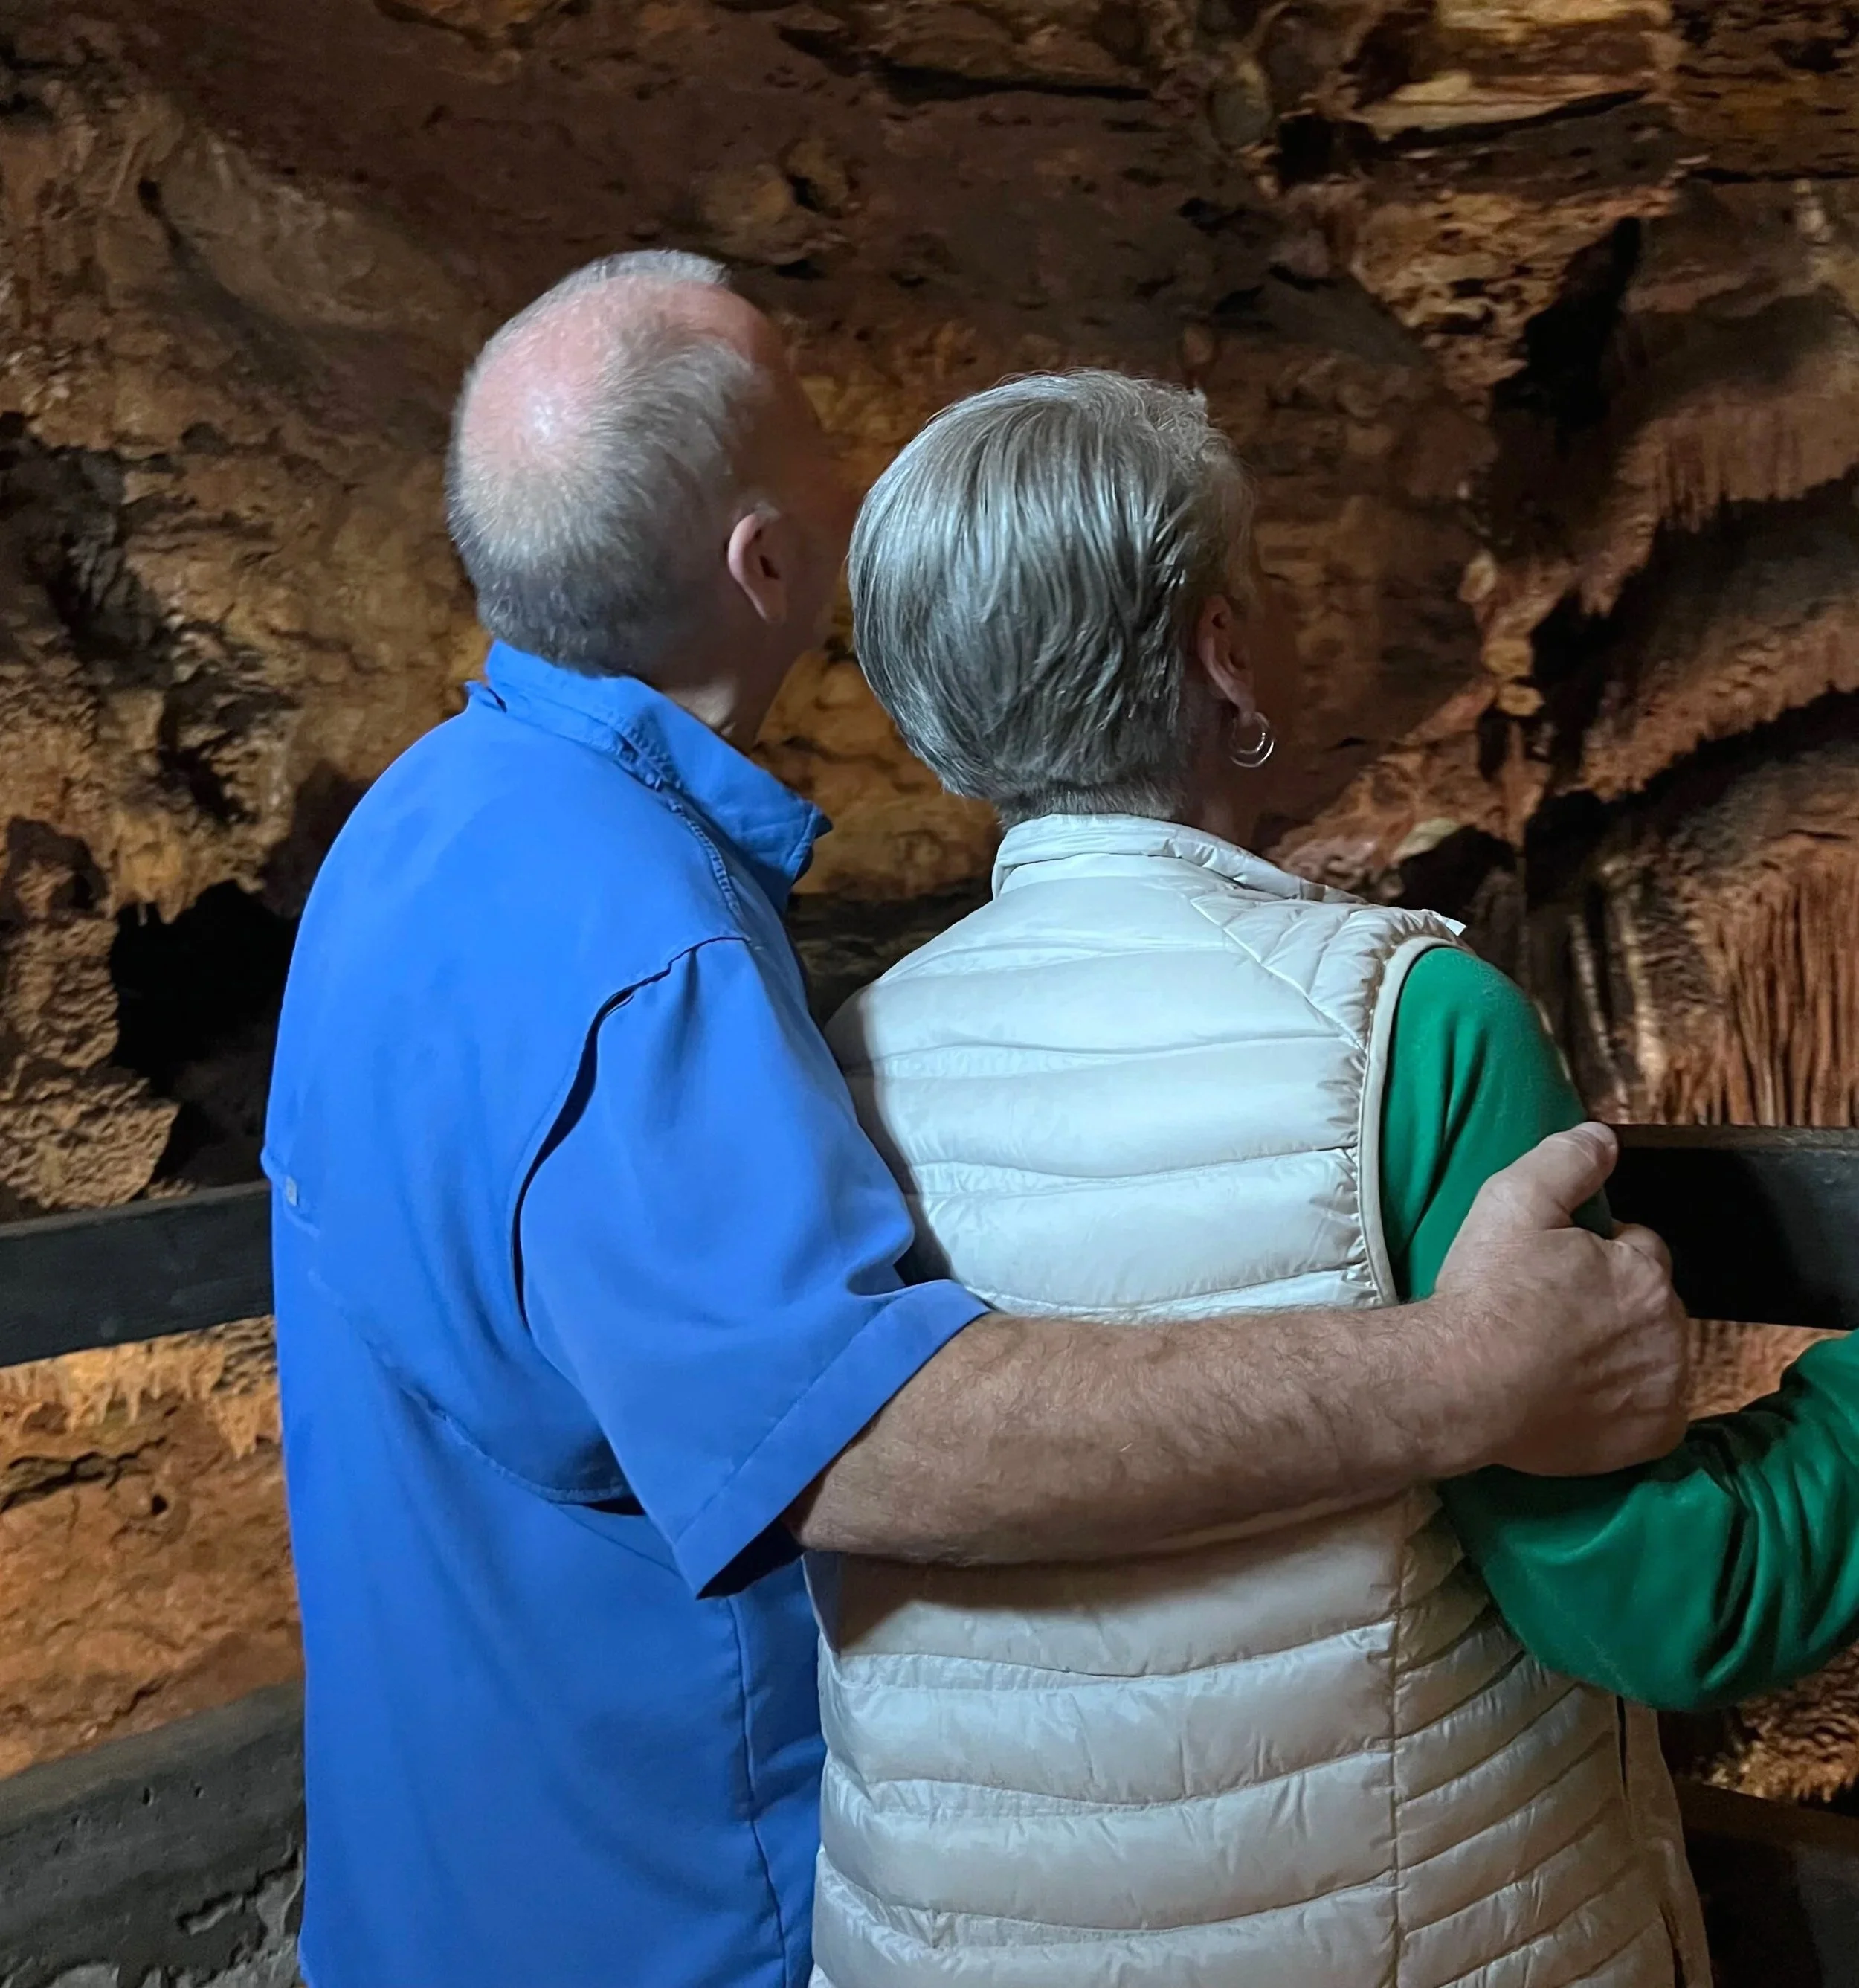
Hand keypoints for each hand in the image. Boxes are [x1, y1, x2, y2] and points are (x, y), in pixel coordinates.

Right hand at [1429, 1123, 1689, 1477]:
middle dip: (1615, 1302)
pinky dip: (1628, 1406)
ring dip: (1623, 1352)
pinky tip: (1579, 1396)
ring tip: (1558, 1356)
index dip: (1598, 1252)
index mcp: (1643, 1271)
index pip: (1640, 1246)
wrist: (1459, 1385)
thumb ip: (1566, 1160)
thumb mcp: (1512, 1200)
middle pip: (1651, 1303)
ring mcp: (1663, 1388)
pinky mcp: (1650, 1436)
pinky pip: (1655, 1413)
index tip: (1557, 1269)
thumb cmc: (1485, 1296)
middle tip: (1552, 1313)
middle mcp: (1668, 1330)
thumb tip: (1603, 1136)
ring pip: (1654, 1356)